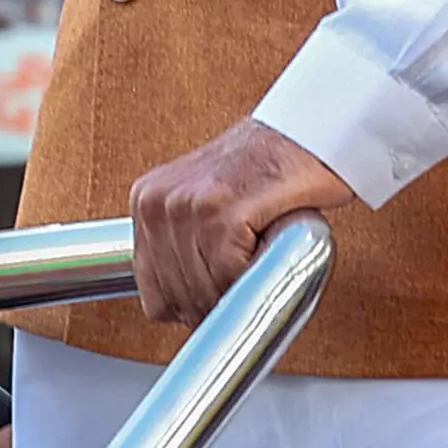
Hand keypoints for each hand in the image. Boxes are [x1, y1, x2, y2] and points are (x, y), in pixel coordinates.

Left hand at [129, 120, 356, 327]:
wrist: (303, 135)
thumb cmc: (262, 172)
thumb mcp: (202, 205)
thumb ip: (182, 248)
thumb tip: (178, 311)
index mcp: (145, 202)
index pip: (153, 291)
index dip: (188, 310)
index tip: (214, 312)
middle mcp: (157, 202)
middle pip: (179, 295)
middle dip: (215, 308)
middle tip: (247, 297)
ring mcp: (186, 205)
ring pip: (205, 290)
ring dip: (239, 295)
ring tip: (259, 271)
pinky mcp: (222, 211)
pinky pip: (230, 275)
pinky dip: (255, 278)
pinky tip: (268, 256)